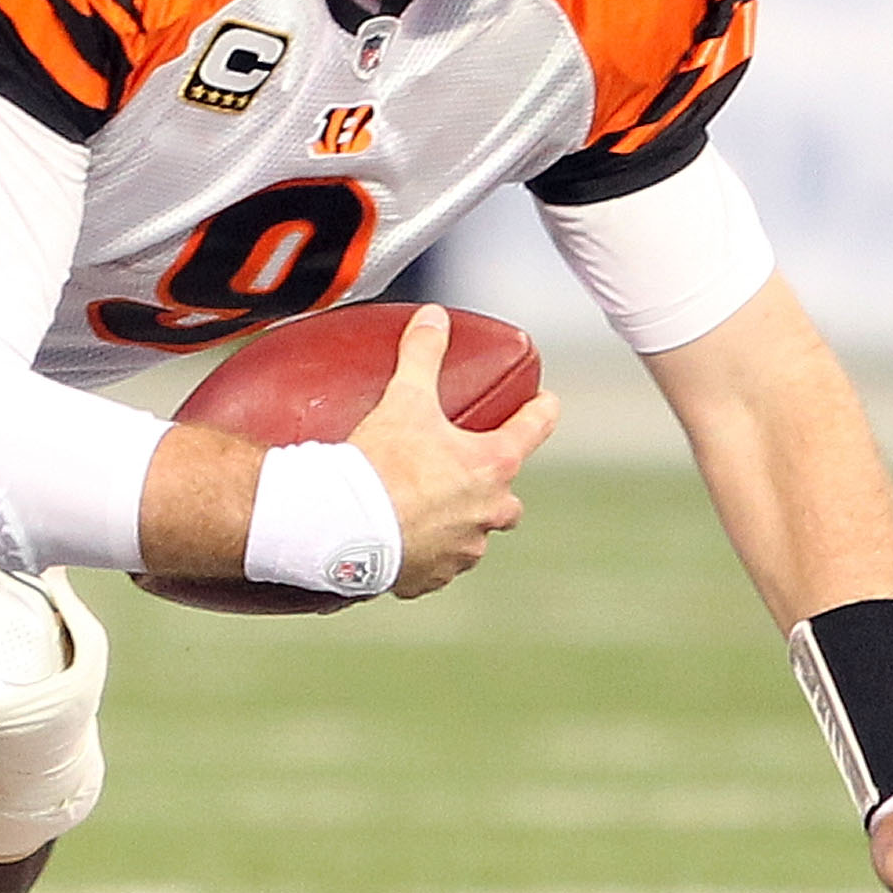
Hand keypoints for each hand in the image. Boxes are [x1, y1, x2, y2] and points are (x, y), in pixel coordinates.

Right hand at [346, 304, 555, 596]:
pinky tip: (403, 545)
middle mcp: (488, 512)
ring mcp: (462, 550)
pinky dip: (425, 556)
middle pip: (508, 500)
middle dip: (494, 489)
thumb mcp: (405, 398)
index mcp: (492, 465)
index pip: (533, 429)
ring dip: (458, 525)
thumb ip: (423, 353)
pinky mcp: (431, 578)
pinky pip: (436, 567)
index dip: (541, 411)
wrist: (345, 526)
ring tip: (426, 511)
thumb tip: (433, 315)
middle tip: (466, 474)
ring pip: (473, 538)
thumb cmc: (384, 462)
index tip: (547, 403)